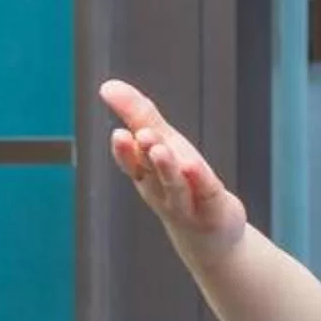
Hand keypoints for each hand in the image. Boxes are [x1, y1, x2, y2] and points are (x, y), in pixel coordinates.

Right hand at [100, 80, 247, 252]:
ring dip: (167, 168)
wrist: (208, 234)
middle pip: (151, 171)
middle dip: (146, 154)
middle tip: (143, 135)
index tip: (118, 134)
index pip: (131, 162)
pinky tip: (194, 167)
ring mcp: (186, 204)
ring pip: (174, 186)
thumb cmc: (181, 183)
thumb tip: (107, 85)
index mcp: (146, 175)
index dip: (124, 151)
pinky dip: (199, 181)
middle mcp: (161, 190)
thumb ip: (137, 115)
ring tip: (162, 148)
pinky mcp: (212, 210)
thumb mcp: (162, 145)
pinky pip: (206, 194)